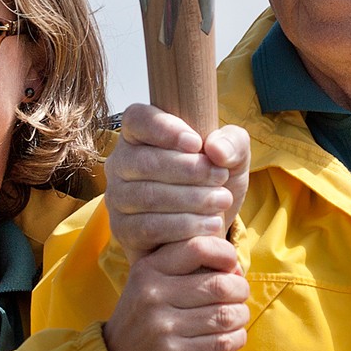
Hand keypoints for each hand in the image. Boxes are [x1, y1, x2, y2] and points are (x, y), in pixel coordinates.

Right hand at [103, 236, 248, 350]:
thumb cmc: (148, 314)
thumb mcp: (152, 281)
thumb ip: (186, 266)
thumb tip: (236, 267)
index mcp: (148, 269)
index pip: (198, 247)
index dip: (225, 254)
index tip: (231, 266)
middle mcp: (152, 295)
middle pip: (220, 285)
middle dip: (240, 290)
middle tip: (240, 296)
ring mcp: (162, 326)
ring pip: (225, 315)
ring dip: (241, 316)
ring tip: (238, 316)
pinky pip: (222, 343)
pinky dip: (236, 338)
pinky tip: (233, 336)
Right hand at [108, 105, 250, 259]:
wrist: (209, 226)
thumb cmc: (213, 180)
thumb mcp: (232, 157)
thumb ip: (233, 143)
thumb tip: (216, 149)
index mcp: (140, 134)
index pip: (137, 119)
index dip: (165, 129)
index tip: (197, 143)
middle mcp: (121, 163)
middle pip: (144, 162)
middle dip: (189, 170)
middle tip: (220, 177)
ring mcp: (117, 198)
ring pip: (147, 196)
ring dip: (191, 199)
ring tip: (221, 200)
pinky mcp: (123, 230)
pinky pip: (148, 227)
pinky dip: (184, 226)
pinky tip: (210, 223)